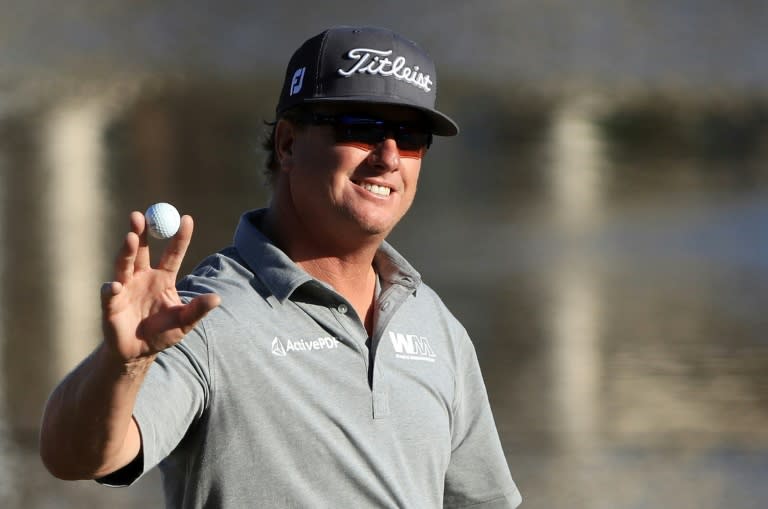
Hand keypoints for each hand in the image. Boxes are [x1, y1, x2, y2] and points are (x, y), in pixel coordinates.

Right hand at [100, 211, 220, 363]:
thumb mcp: (184, 323)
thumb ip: (197, 310)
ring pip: (124, 264)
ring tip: (131, 237)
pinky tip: (117, 287)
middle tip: (141, 214)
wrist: (138, 353)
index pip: (173, 253)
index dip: (179, 236)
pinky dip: (113, 289)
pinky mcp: (111, 303)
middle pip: (142, 250)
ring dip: (127, 250)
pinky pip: (110, 293)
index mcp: (163, 279)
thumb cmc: (163, 334)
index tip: (187, 218)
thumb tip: (217, 299)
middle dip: (141, 231)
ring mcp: (125, 288)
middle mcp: (143, 277)